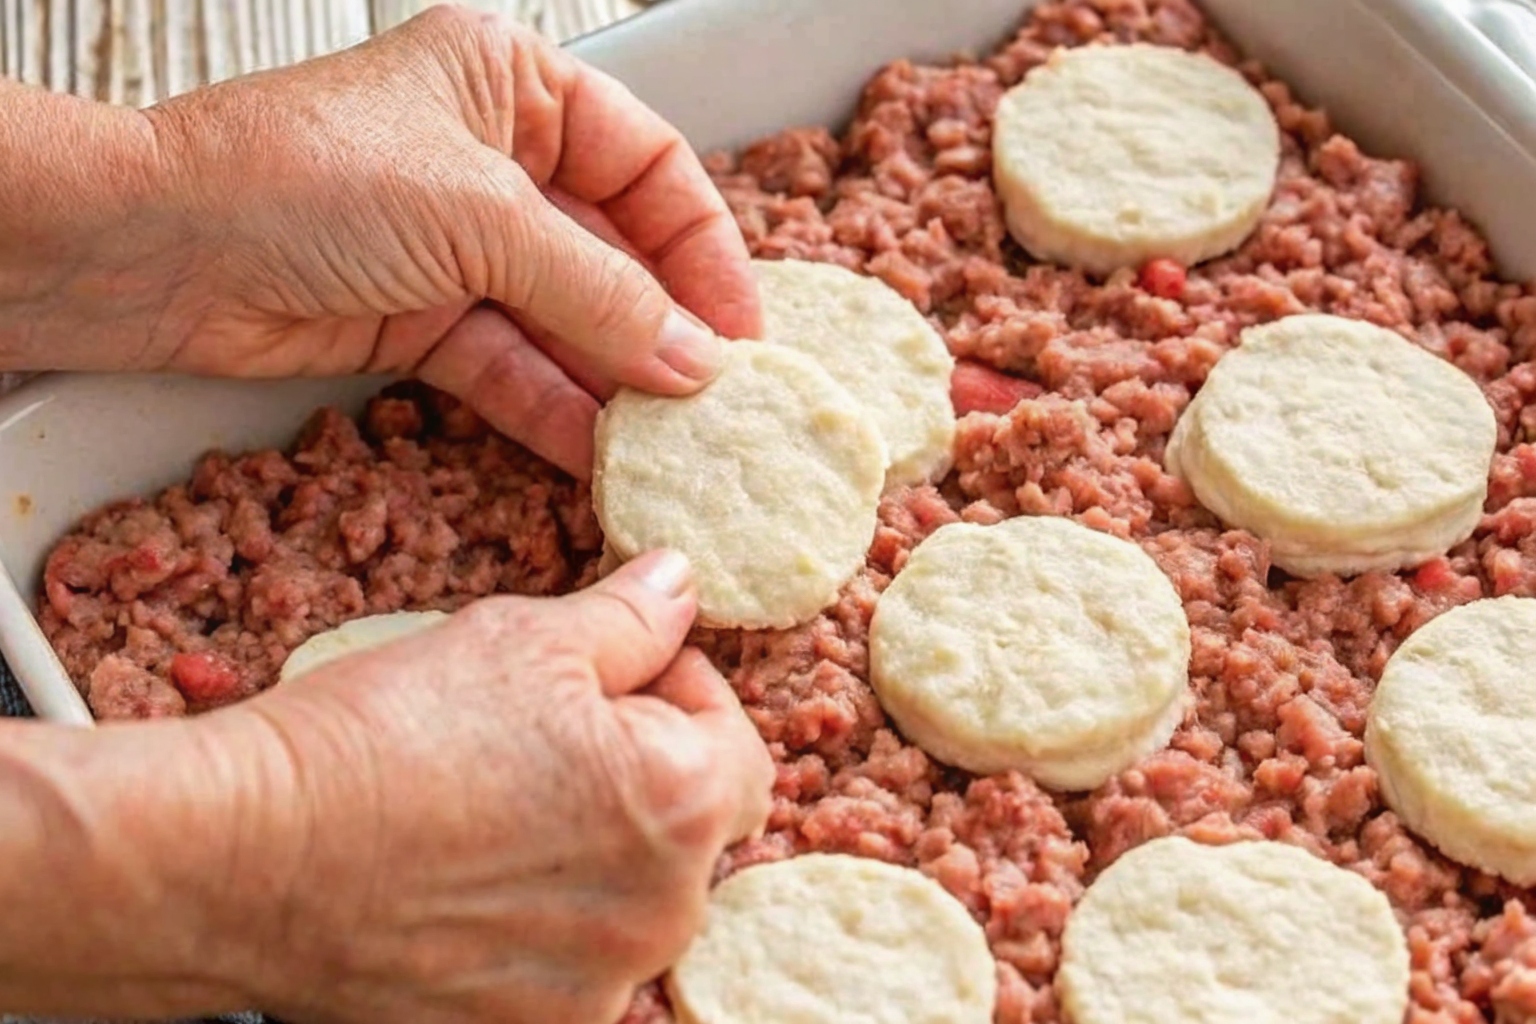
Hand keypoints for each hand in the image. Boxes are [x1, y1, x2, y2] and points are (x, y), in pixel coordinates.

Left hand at [1, 5, 760, 476]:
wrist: (149, 250)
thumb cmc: (296, 179)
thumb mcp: (480, 220)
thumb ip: (599, 296)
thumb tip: (696, 359)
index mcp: (511, 85)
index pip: (646, 163)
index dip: (702, 246)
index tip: (741, 326)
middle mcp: (492, 161)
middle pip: (612, 252)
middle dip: (663, 328)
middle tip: (720, 401)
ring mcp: (457, 247)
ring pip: (565, 322)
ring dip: (615, 382)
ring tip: (674, 442)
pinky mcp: (421, 321)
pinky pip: (511, 369)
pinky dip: (553, 411)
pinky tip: (601, 452)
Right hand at [219, 550, 772, 1023]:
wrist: (242, 856)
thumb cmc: (389, 736)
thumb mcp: (523, 638)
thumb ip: (631, 618)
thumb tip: (682, 583)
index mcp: (684, 808)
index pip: (737, 742)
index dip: (678, 691)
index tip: (610, 674)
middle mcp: (660, 917)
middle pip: (689, 827)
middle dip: (639, 769)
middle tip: (544, 732)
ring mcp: (592, 989)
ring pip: (629, 899)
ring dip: (591, 848)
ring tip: (495, 802)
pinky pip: (567, 963)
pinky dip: (537, 919)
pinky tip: (466, 875)